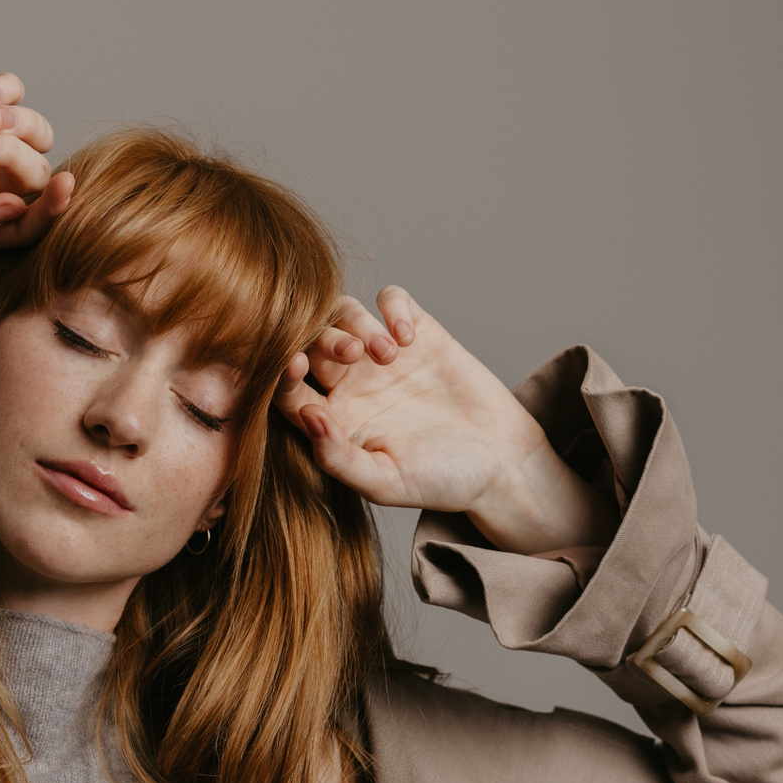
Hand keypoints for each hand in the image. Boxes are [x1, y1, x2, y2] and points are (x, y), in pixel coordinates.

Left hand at [272, 288, 617, 554]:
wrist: (501, 464)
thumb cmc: (440, 481)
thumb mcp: (385, 482)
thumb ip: (337, 457)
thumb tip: (307, 416)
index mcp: (331, 419)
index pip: (287, 387)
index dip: (281, 371)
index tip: (294, 365)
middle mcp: (349, 383)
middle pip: (310, 340)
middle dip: (321, 339)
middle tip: (352, 355)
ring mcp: (382, 356)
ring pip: (343, 312)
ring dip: (355, 323)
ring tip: (387, 353)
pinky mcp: (419, 332)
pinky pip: (390, 300)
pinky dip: (392, 308)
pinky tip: (407, 338)